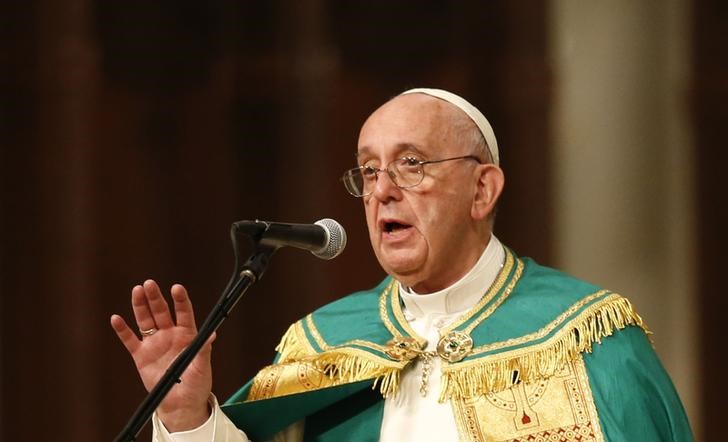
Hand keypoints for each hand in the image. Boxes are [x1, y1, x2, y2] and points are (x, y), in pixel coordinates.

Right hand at [111, 280, 214, 431]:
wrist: (181, 405)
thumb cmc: (197, 385)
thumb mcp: (203, 368)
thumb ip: (204, 351)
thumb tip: (212, 335)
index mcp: (187, 336)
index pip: (184, 313)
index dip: (180, 300)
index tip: (177, 288)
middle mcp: (170, 335)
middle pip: (161, 312)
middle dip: (155, 297)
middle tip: (149, 283)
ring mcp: (155, 344)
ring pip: (146, 320)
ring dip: (140, 306)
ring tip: (137, 291)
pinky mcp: (141, 356)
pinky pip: (130, 340)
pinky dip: (123, 330)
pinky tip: (116, 319)